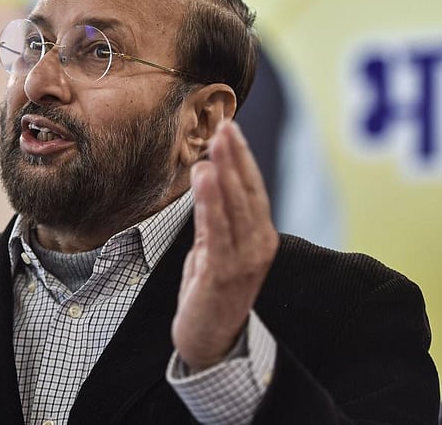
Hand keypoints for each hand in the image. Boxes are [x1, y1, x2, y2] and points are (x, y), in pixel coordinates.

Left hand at [171, 121, 278, 371]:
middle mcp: (259, 244)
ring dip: (225, 172)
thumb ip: (215, 214)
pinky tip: (204, 177)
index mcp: (260, 235)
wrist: (210, 340)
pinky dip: (211, 202)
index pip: (253, 188)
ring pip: (235, 207)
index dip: (242, 157)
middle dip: (236, 157)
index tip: (231, 127)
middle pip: (248, 191)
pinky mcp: (224, 273)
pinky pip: (217, 230)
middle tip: (225, 124)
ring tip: (215, 143)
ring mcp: (245, 260)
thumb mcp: (214, 246)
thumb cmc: (211, 289)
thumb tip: (208, 172)